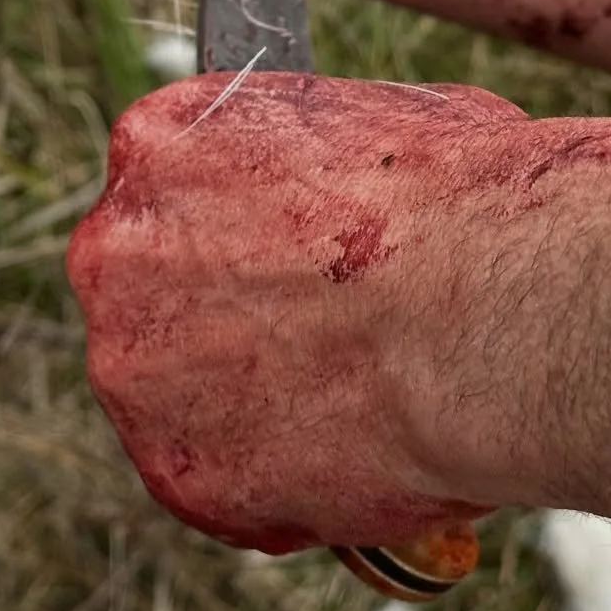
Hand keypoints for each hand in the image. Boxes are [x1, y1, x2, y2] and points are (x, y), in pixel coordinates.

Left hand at [67, 72, 546, 554]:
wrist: (494, 320)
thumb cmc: (465, 204)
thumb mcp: (376, 126)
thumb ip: (312, 165)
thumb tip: (338, 193)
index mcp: (157, 144)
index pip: (170, 186)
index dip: (240, 223)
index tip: (297, 251)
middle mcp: (115, 252)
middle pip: (152, 291)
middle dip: (227, 314)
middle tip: (323, 332)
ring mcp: (134, 374)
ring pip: (178, 394)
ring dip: (247, 401)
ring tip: (355, 398)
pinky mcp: (179, 477)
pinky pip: (221, 484)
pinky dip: (280, 482)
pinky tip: (356, 453)